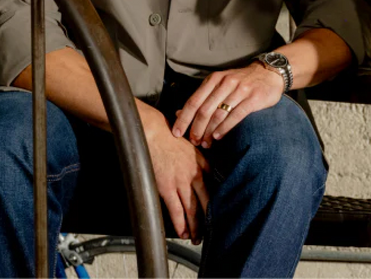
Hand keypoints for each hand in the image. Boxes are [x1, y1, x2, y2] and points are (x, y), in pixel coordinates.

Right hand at [144, 118, 209, 242]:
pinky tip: (183, 232)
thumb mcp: (193, 147)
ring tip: (197, 238)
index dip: (217, 204)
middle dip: (209, 220)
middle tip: (211, 232)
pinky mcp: (167, 187)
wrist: (152, 132)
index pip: (214, 189)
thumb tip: (208, 173)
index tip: (218, 214)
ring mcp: (181, 182)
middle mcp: (195, 175)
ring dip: (195, 226)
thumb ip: (201, 161)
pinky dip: (180, 223)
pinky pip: (176, 210)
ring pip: (192, 210)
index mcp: (203, 165)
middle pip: (206, 203)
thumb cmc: (169, 137)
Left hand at [171, 64, 284, 147]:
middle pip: (204, 110)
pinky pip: (235, 116)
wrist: (269, 73)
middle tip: (194, 141)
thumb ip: (202, 97)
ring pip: (218, 114)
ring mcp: (240, 90)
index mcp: (214, 80)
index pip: (193, 101)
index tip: (176, 133)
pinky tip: (218, 136)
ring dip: (209, 132)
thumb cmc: (242, 82)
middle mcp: (225, 83)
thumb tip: (179, 113)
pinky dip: (225, 128)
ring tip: (206, 143)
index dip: (183, 118)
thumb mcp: (220, 84)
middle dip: (196, 129)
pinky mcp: (253, 98)